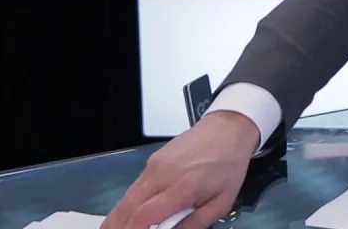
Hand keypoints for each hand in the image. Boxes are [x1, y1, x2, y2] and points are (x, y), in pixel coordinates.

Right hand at [102, 111, 260, 228]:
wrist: (229, 128)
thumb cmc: (229, 164)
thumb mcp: (223, 202)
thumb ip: (195, 223)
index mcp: (183, 186)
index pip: (144, 216)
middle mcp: (162, 174)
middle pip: (126, 207)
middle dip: (117, 226)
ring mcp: (154, 165)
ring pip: (126, 197)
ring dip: (120, 217)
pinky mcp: (152, 160)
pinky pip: (135, 186)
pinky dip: (130, 203)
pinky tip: (134, 214)